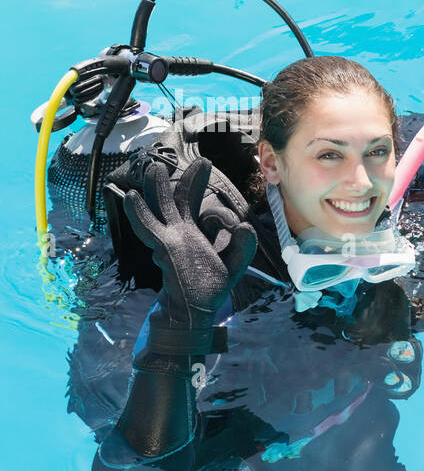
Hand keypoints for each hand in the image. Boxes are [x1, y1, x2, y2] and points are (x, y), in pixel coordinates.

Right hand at [124, 158, 256, 328]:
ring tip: (154, 167)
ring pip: (164, 206)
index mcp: (200, 233)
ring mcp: (172, 237)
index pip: (210, 213)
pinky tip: (132, 196)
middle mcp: (184, 231)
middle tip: (203, 161)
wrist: (195, 309)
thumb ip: (245, 245)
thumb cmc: (211, 285)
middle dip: (193, 180)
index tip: (236, 226)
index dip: (223, 215)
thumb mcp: (235, 264)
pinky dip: (139, 212)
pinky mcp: (164, 247)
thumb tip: (244, 225)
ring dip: (159, 188)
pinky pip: (148, 226)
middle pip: (185, 199)